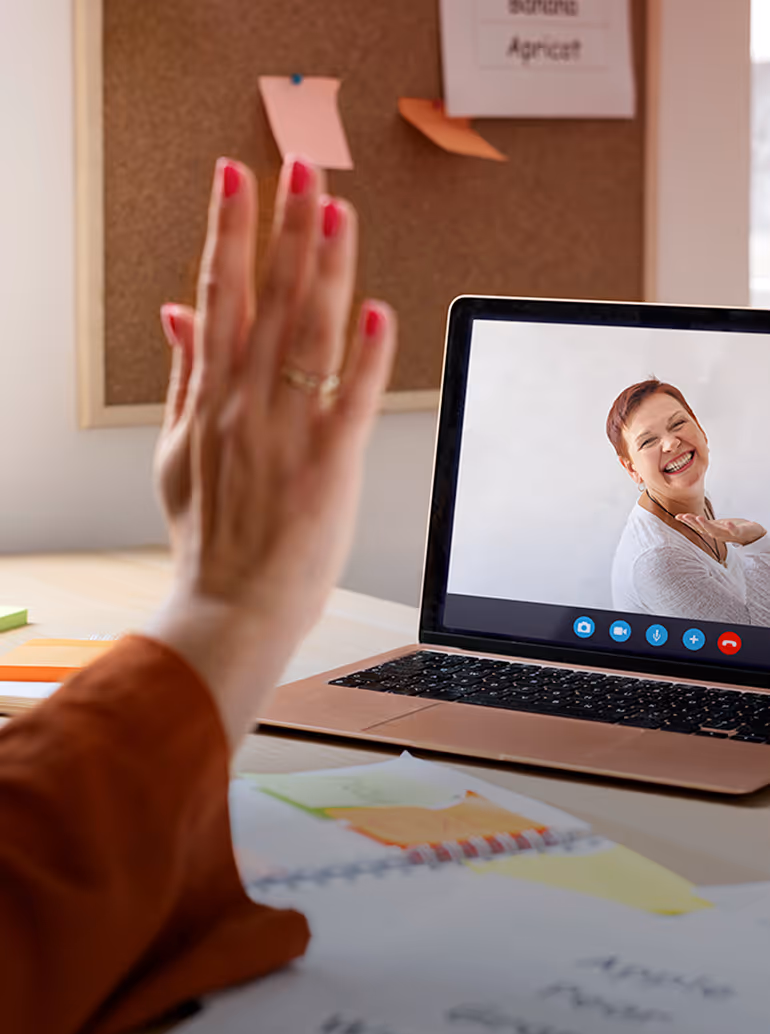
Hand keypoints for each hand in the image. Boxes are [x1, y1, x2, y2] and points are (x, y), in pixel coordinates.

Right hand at [147, 156, 395, 747]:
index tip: (238, 177)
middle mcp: (246, 404)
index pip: (221, 293)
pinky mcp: (330, 466)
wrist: (231, 605)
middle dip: (287, 225)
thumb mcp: (174, 450)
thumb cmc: (210, 532)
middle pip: (270, 297)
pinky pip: (353, 401)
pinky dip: (368, 355)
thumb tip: (177, 311)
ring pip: (312, 334)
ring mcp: (289, 432)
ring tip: (337, 210)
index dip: (231, 230)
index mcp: (210, 396)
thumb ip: (181, 375)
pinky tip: (379, 310)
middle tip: (302, 165)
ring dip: (326, 269)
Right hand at [676, 514, 766, 545]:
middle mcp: (717, 534)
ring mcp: (728, 534)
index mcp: (712, 531)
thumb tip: (689, 517)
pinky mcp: (740, 532)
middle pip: (703, 529)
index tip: (677, 516)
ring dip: (706, 525)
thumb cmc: (732, 529)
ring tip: (699, 517)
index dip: (687, 522)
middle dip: (693, 523)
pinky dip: (730, 527)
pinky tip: (727, 523)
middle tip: (684, 516)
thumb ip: (704, 522)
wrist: (752, 535)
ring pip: (715, 531)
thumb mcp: (716, 524)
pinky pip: (734, 531)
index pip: (697, 526)